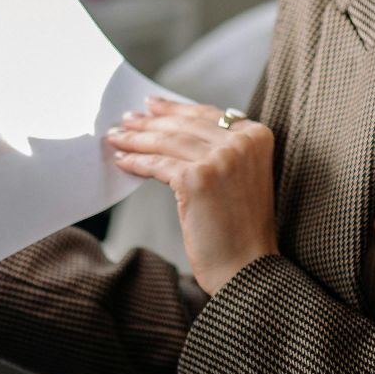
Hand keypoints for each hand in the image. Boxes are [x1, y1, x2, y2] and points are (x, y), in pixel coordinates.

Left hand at [105, 97, 279, 294]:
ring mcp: (221, 158)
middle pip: (185, 126)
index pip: (207, 115)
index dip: (176, 109)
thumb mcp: (241, 177)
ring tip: (116, 137)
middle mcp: (242, 142)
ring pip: (168, 142)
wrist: (249, 268)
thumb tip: (176, 129)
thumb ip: (223, 150)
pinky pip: (158, 165)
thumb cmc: (241, 229)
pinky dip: (136, 162)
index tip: (152, 105)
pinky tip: (122, 161)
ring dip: (137, 138)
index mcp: (258, 136)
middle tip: (127, 119)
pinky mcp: (197, 178)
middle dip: (151, 122)